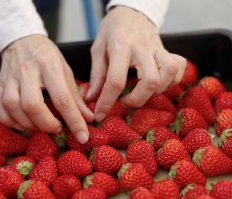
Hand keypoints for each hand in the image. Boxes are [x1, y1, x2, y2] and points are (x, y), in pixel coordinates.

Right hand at [0, 35, 93, 142]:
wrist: (21, 40)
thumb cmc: (47, 57)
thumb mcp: (65, 70)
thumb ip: (75, 96)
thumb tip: (87, 119)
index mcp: (49, 64)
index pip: (62, 98)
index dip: (74, 121)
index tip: (82, 136)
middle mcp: (27, 70)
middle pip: (32, 105)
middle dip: (47, 124)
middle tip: (57, 128)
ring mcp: (9, 77)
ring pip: (12, 106)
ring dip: (28, 124)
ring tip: (41, 126)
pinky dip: (8, 120)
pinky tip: (21, 123)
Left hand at [86, 6, 185, 121]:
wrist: (132, 11)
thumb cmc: (112, 30)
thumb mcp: (98, 49)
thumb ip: (96, 76)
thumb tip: (91, 99)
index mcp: (120, 47)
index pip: (116, 81)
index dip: (107, 102)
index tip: (100, 115)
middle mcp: (142, 48)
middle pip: (150, 81)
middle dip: (137, 99)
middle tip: (124, 100)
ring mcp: (158, 49)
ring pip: (169, 74)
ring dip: (156, 90)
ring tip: (141, 92)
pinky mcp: (167, 50)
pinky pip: (179, 67)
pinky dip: (172, 80)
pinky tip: (158, 83)